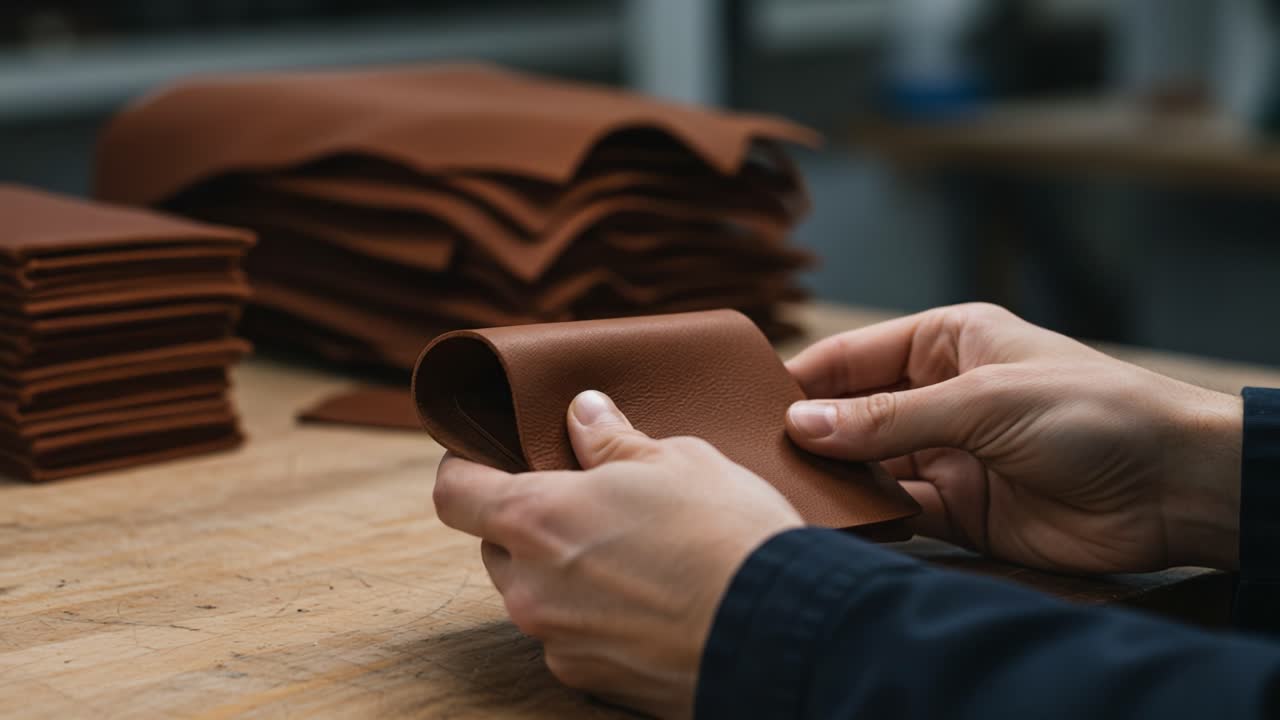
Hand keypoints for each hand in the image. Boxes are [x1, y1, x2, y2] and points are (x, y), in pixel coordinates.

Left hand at [433, 390, 801, 718]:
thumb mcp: (676, 459)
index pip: (455, 493)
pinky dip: (596, 616)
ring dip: (565, 571)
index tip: (484, 457)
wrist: (781, 630)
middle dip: (531, 523)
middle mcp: (530, 587)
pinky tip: (650, 600)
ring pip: (536, 594)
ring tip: (634, 554)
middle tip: (590, 503)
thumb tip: (583, 414)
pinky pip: (572, 637)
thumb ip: (612, 438)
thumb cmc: (727, 533)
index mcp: (537, 519)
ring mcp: (557, 641)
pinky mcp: (591, 680)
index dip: (464, 468)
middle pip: (497, 545)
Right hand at [785, 303, 1241, 573]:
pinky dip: (868, 517)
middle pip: (855, 413)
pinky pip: (897, 511)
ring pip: (869, 465)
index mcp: (948, 342)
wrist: (1173, 487)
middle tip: (754, 455)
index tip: (752, 404)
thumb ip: (889, 418)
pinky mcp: (960, 510)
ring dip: (834, 478)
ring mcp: (947, 454)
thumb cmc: (1091, 412)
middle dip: (812, 432)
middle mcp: (940, 396)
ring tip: (782, 491)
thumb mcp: (982, 400)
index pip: (856, 355)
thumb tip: (803, 424)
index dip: (805, 377)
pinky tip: (833, 522)